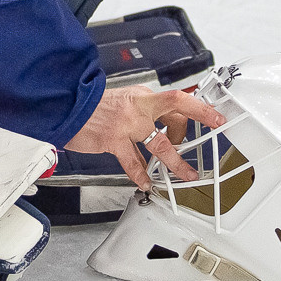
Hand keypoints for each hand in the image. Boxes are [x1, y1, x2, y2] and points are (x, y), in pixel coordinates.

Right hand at [63, 85, 225, 189]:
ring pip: (159, 143)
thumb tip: (169, 128)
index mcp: (142, 97)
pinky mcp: (113, 140)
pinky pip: (133, 162)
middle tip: (214, 130)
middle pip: (175, 109)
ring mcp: (126, 123)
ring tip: (185, 174)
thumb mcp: (124, 102)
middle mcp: (138, 107)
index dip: (199, 107)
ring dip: (176, 161)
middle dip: (198, 118)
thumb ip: (146, 113)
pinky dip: (141, 175)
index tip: (215, 116)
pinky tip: (146, 182)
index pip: (176, 99)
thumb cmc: (93, 107)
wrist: (66, 105)